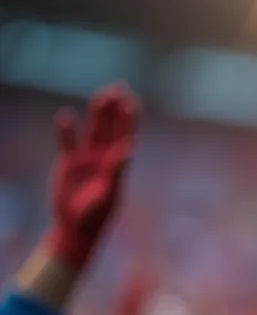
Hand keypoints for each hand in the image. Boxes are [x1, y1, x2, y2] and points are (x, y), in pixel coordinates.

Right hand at [46, 84, 139, 270]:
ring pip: (92, 130)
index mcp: (118, 164)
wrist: (76, 227)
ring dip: (96, 113)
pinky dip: (66, 131)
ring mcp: (86, 159)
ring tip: (101, 95)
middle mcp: (104, 158)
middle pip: (110, 127)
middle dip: (115, 108)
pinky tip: (65, 116)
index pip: (126, 136)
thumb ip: (117, 170)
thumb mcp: (109, 193)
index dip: (130, 119)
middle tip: (119, 86)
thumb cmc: (97, 214)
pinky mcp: (68, 164)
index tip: (133, 101)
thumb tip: (129, 148)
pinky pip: (67, 143)